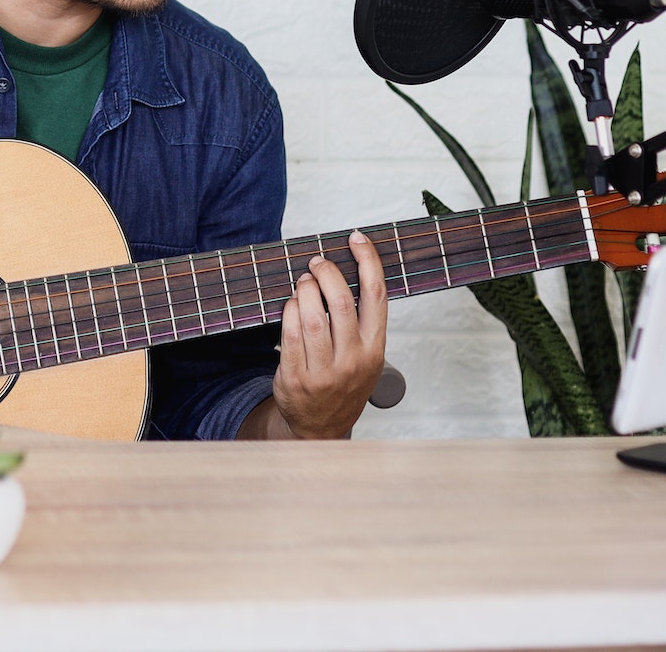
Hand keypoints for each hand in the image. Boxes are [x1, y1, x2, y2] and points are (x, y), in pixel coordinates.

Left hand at [269, 230, 388, 438]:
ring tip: (303, 283)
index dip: (368, 261)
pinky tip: (291, 305)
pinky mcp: (296, 378)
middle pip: (340, 301)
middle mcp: (353, 360)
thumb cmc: (344, 382)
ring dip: (304, 290)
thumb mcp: (366, 356)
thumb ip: (360, 321)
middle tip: (317, 263)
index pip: (376, 295)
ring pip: (312, 316)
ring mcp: (324, 372)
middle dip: (326, 272)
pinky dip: (289, 312)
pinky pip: (289, 335)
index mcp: (375, 349)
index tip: (357, 238)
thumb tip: (346, 270)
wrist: (321, 427)